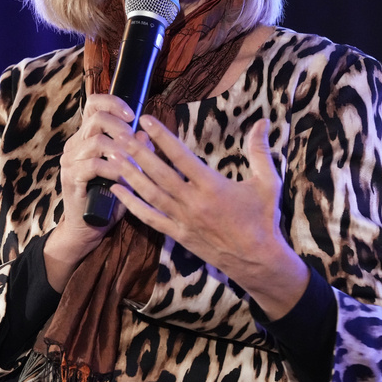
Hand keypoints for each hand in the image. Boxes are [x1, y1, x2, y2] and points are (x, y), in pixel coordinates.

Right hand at [45, 93, 150, 290]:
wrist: (88, 227)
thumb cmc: (110, 198)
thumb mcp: (127, 171)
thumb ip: (136, 152)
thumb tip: (146, 134)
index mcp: (86, 137)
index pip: (94, 105)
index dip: (113, 103)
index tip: (132, 115)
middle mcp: (75, 144)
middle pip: (96, 118)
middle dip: (121, 126)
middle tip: (136, 140)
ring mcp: (70, 161)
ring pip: (95, 140)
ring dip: (120, 149)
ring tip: (134, 161)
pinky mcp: (71, 178)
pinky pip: (92, 164)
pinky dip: (112, 168)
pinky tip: (124, 175)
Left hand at [110, 115, 308, 319]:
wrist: (258, 261)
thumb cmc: (264, 219)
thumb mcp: (268, 182)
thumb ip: (260, 151)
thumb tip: (263, 121)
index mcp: (213, 186)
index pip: (181, 156)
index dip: (161, 137)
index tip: (146, 120)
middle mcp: (193, 202)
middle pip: (158, 173)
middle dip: (137, 152)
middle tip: (119, 134)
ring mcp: (183, 220)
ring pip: (150, 193)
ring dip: (129, 174)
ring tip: (113, 155)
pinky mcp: (178, 235)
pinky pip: (150, 218)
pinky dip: (131, 204)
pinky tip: (116, 190)